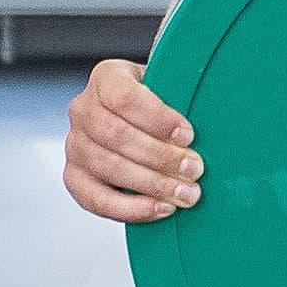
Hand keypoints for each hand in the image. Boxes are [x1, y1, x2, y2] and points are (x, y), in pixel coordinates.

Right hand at [66, 59, 200, 221]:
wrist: (139, 122)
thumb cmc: (157, 106)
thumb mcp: (169, 88)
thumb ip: (181, 97)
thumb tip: (211, 114)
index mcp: (106, 79)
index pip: (124, 97)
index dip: (157, 119)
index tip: (187, 135)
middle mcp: (83, 110)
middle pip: (116, 135)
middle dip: (161, 157)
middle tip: (194, 169)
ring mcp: (75, 145)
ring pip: (109, 167)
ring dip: (152, 184)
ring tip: (184, 193)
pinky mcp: (75, 177)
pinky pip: (97, 199)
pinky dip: (131, 208)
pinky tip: (160, 207)